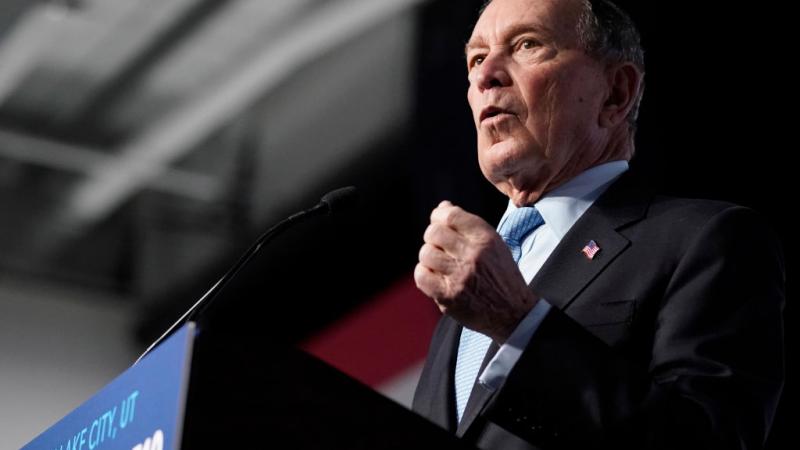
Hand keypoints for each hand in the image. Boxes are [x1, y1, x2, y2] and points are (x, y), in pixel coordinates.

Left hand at [414, 201, 538, 342]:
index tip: (438, 220)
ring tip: (439, 264)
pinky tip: (434, 277)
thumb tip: (443, 206)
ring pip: (426, 253)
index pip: (451, 215)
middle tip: (439, 246)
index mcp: (486, 238)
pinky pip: (421, 276)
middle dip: (432, 237)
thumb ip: (468, 225)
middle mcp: (473, 254)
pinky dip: (424, 274)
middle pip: (434, 232)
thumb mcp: (494, 244)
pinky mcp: (449, 295)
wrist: (513, 313)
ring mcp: (460, 276)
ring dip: (429, 257)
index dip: (439, 215)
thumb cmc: (501, 276)